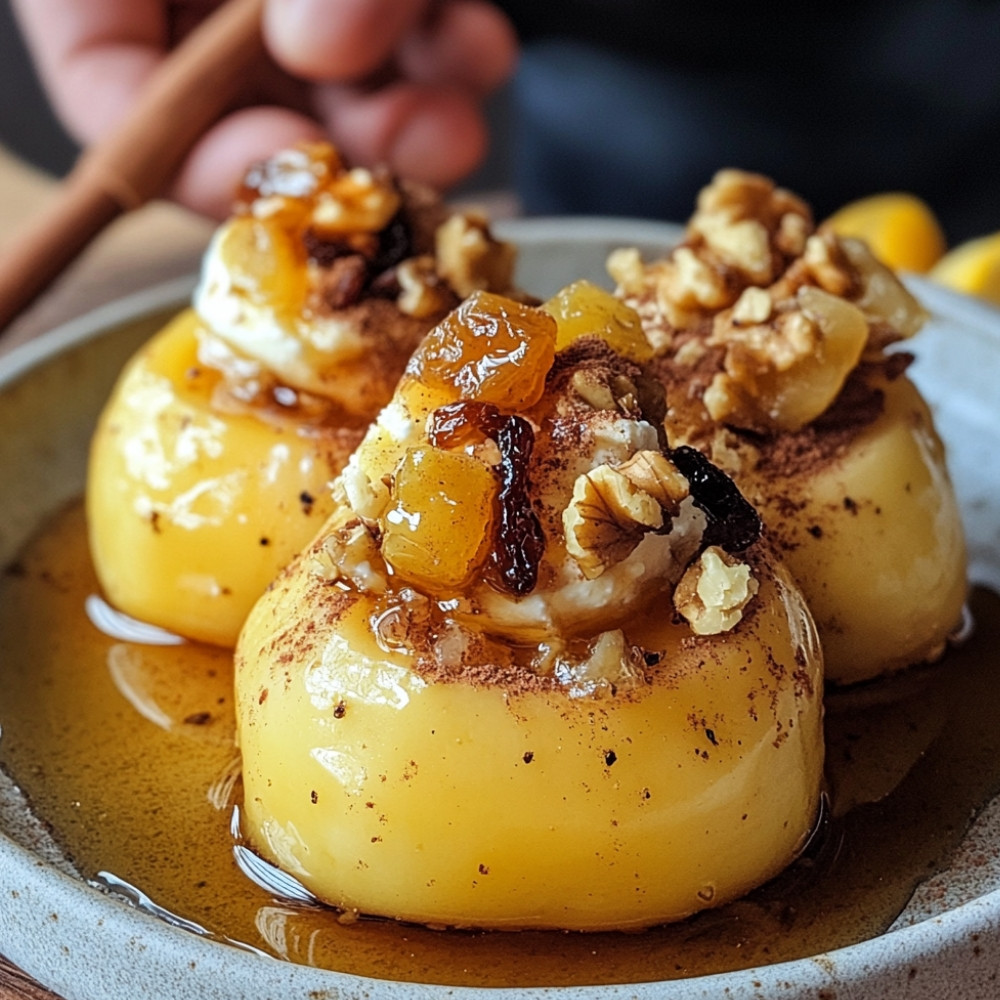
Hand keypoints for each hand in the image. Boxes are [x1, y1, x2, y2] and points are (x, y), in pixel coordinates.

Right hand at [11, 0, 517, 216]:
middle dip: (347, 148)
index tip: (294, 168)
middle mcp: (192, 0)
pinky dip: (448, 51)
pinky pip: (404, 38)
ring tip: (462, 94)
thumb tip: (322, 41)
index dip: (209, 161)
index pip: (118, 102)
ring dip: (413, 111)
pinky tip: (476, 51)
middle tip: (412, 152)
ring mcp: (277, 1)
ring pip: (344, 85)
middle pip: (251, 110)